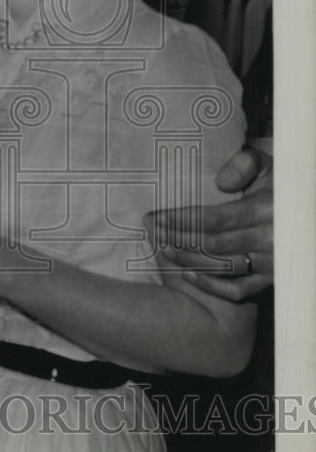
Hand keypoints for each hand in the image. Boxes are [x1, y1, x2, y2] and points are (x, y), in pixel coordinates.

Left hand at [145, 142, 272, 301]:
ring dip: (188, 260)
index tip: (157, 217)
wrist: (297, 197)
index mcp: (267, 208)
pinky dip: (212, 286)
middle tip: (153, 232)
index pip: (216, 219)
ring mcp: (272, 261)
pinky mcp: (271, 278)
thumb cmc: (272, 175)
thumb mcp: (263, 160)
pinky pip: (240, 290)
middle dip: (178, 239)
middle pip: (214, 245)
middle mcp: (272, 239)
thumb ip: (244, 164)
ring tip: (163, 250)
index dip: (182, 219)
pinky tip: (188, 275)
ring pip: (223, 267)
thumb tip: (222, 182)